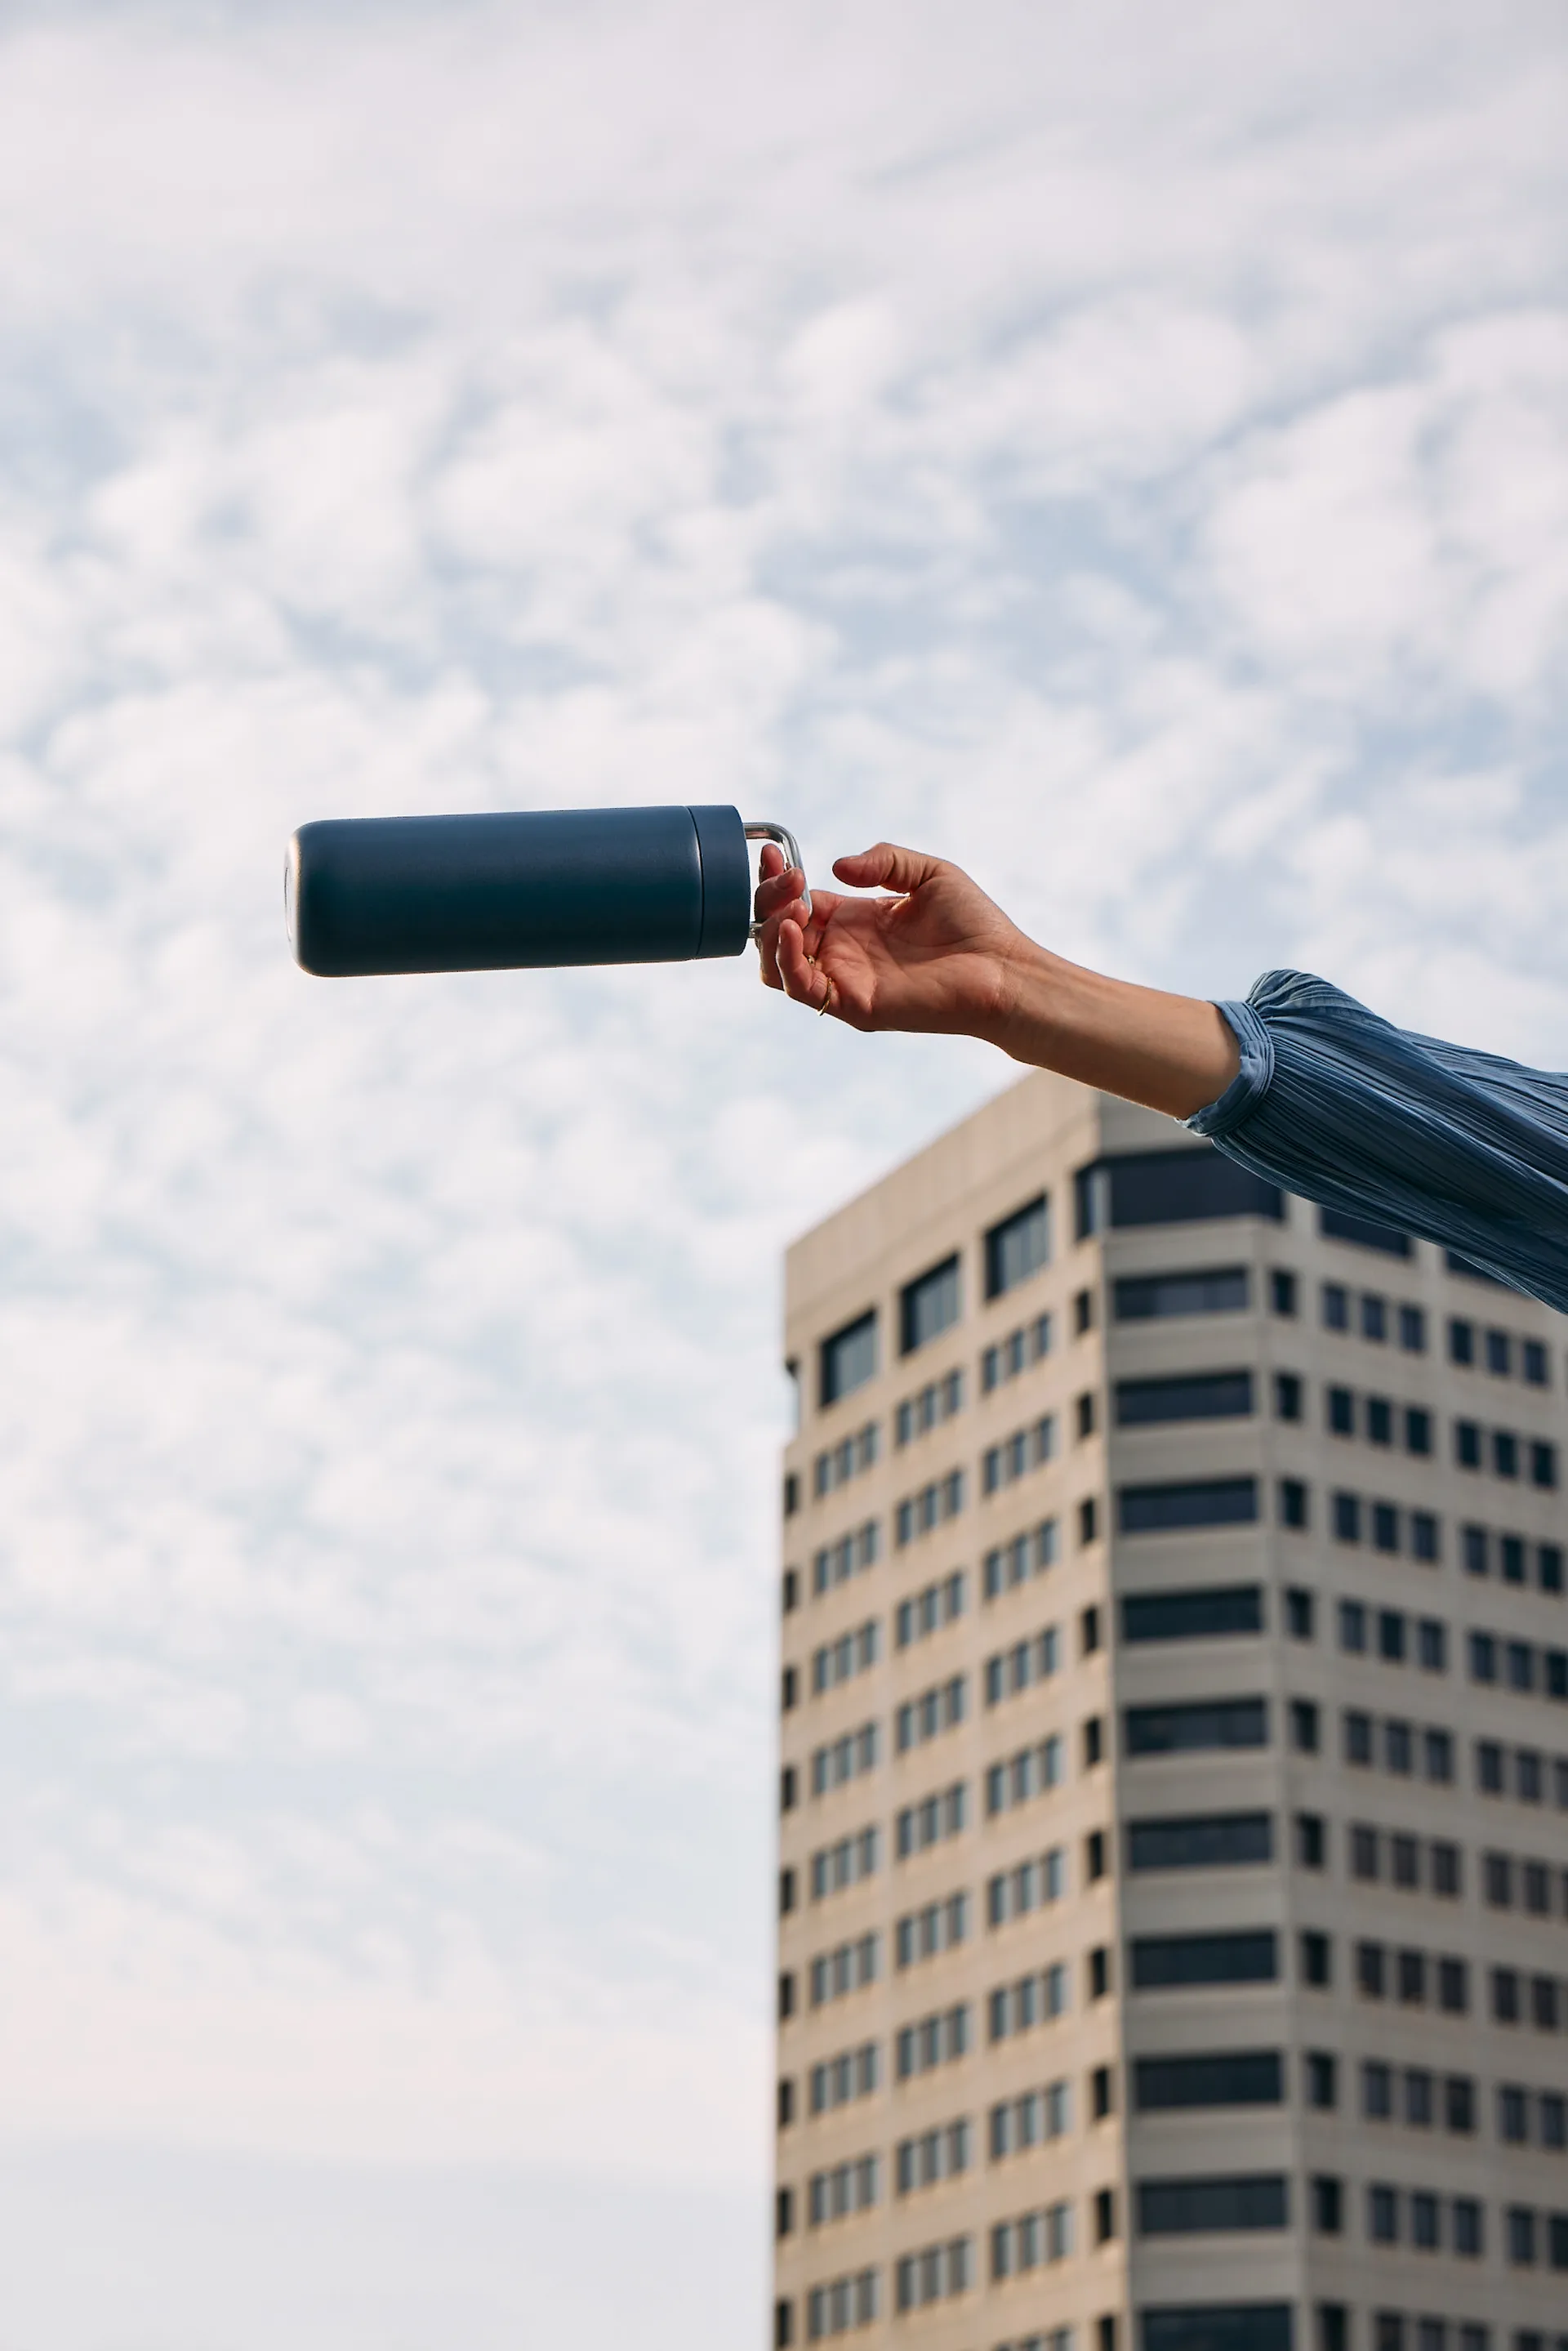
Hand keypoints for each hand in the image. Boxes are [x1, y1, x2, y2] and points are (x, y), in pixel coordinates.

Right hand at [752, 837, 1238, 1116]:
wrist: (1004, 969)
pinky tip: (792, 929)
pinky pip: (803, 989)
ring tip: (790, 904)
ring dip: (770, 931)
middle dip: (769, 901)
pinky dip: (786, 959)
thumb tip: (834, 869)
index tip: (771, 853)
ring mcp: (845, 981)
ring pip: (777, 965)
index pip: (797, 903)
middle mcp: (844, 953)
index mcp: (855, 921)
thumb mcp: (927, 873)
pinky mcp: (854, 1005)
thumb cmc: (976, 925)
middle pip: (778, 932)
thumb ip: (883, 861)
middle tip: (785, 878)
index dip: (778, 880)